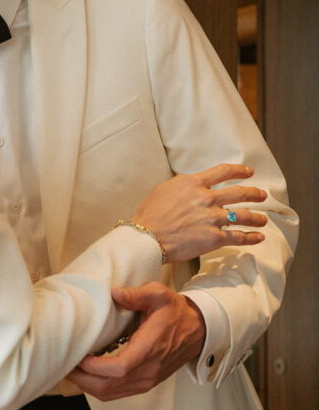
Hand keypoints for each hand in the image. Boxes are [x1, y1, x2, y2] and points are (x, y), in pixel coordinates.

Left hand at [67, 282, 204, 399]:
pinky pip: (116, 393)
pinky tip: (87, 374)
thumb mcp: (159, 294)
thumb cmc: (176, 312)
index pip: (120, 368)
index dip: (95, 367)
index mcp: (150, 348)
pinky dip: (98, 387)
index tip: (79, 356)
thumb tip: (115, 294)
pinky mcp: (144, 383)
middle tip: (65, 364)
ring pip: (110, 393)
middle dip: (83, 379)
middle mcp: (148, 370)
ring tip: (71, 369)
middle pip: (109, 386)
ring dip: (87, 385)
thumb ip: (136, 294)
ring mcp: (147, 380)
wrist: (197, 330)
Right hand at [133, 163, 267, 261]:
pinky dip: (252, 237)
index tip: (249, 172)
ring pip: (243, 215)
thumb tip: (192, 184)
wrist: (146, 238)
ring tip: (264, 219)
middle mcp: (206, 198)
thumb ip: (182, 185)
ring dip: (257, 217)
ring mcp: (212, 218)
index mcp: (193, 183)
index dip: (240, 171)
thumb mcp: (164, 189)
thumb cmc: (149, 214)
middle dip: (255, 193)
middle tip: (262, 195)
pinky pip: (238, 237)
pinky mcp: (214, 238)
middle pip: (239, 193)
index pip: (223, 171)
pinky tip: (259, 237)